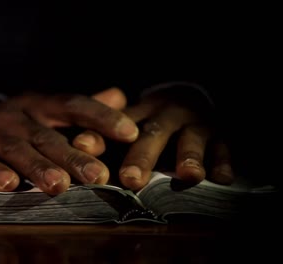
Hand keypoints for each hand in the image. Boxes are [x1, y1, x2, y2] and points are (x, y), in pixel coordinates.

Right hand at [0, 92, 138, 194]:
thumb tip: (120, 96)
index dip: (101, 117)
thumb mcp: (45, 113)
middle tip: (98, 176)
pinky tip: (8, 185)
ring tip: (58, 185)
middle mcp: (19, 117)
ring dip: (39, 168)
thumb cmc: (16, 127)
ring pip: (19, 151)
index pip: (74, 106)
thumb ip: (81, 109)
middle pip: (49, 137)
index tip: (130, 132)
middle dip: (73, 156)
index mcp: (41, 106)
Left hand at [73, 86, 233, 190]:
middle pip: (153, 134)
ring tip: (188, 175)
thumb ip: (106, 136)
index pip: (116, 123)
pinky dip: (222, 162)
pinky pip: (223, 148)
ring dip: (189, 156)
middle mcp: (165, 116)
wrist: (190, 97)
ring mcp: (194, 124)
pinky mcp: (219, 135)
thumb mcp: (130, 121)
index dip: (99, 135)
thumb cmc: (152, 120)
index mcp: (138, 113)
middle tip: (130, 179)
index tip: (82, 147)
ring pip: (191, 139)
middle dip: (142, 156)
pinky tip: (221, 178)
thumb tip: (76, 149)